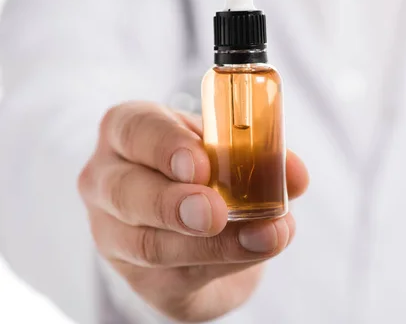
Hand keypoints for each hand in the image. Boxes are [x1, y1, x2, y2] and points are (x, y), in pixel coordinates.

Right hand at [78, 101, 308, 321]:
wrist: (197, 230)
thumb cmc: (207, 173)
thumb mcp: (229, 153)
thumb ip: (262, 159)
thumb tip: (295, 174)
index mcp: (128, 134)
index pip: (133, 129)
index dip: (165, 147)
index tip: (200, 164)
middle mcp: (108, 181)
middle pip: (126, 192)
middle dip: (174, 204)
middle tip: (216, 213)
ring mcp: (115, 234)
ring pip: (149, 244)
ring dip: (213, 244)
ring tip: (263, 237)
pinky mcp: (140, 277)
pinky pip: (176, 275)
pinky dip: (224, 262)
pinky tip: (256, 251)